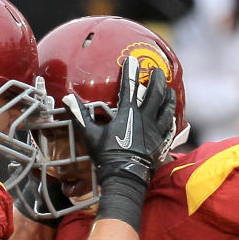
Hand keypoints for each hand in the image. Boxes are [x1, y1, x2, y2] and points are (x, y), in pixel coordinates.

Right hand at [64, 56, 176, 190]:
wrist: (125, 179)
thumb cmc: (107, 158)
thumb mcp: (91, 136)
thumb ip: (81, 116)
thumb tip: (67, 100)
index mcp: (128, 114)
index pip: (130, 87)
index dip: (130, 72)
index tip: (132, 60)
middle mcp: (145, 119)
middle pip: (155, 93)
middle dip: (157, 79)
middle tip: (158, 70)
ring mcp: (155, 131)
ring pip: (167, 108)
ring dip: (168, 97)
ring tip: (169, 89)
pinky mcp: (161, 144)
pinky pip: (170, 128)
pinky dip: (171, 119)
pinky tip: (171, 116)